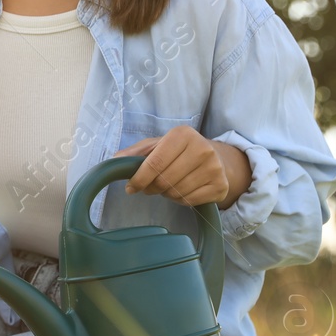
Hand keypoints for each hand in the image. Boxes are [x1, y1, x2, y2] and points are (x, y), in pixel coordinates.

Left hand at [111, 125, 251, 208]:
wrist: (216, 158)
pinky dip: (179, 200)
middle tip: (150, 187)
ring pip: (176, 192)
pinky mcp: (220, 186)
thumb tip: (114, 161)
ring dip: (165, 194)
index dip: (139, 179)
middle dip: (151, 188)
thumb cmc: (179, 151)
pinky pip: (189, 201)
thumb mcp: (157, 145)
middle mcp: (202, 148)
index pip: (155, 163)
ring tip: (168, 185)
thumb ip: (135, 153)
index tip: (131, 188)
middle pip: (164, 180)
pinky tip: (182, 190)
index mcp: (183, 134)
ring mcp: (214, 168)